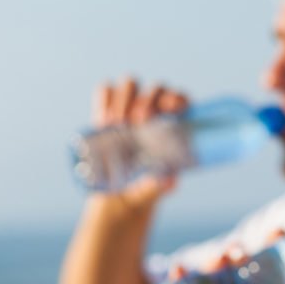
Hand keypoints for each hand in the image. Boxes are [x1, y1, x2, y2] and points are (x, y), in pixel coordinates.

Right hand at [90, 77, 189, 205]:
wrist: (111, 198)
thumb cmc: (138, 196)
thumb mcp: (147, 195)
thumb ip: (154, 190)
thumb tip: (169, 181)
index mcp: (174, 130)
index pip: (181, 101)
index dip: (177, 98)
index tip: (169, 109)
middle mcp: (155, 114)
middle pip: (157, 89)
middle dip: (148, 99)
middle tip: (138, 120)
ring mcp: (131, 110)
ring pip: (131, 85)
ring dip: (125, 97)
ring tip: (117, 122)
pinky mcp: (107, 112)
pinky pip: (106, 91)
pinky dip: (104, 98)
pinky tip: (104, 119)